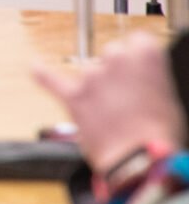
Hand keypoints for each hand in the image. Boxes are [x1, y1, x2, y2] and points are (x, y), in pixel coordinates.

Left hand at [37, 35, 187, 174]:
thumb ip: (150, 79)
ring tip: (112, 113)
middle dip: (118, 72)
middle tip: (128, 98)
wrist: (140, 162)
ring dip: (97, 87)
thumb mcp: (169, 98)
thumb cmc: (160, 134)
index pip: (138, 41)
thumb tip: (139, 81)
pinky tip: (35, 66)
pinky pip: (49, 79)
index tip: (140, 71)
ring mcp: (92, 76)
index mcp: (146, 55)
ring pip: (91, 70)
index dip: (139, 59)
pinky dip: (42, 73)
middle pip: (112, 53)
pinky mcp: (73, 96)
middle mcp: (116, 58)